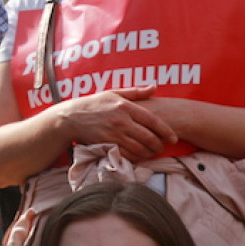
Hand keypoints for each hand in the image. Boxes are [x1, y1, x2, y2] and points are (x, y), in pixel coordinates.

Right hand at [56, 87, 177, 160]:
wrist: (71, 117)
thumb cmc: (94, 103)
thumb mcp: (113, 93)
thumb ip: (136, 92)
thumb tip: (155, 87)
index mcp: (125, 106)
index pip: (152, 121)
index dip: (166, 131)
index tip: (174, 138)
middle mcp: (121, 121)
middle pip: (149, 137)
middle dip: (159, 145)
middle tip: (163, 147)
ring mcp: (114, 134)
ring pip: (140, 149)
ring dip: (149, 153)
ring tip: (152, 152)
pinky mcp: (107, 144)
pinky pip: (127, 155)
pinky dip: (137, 158)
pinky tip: (139, 156)